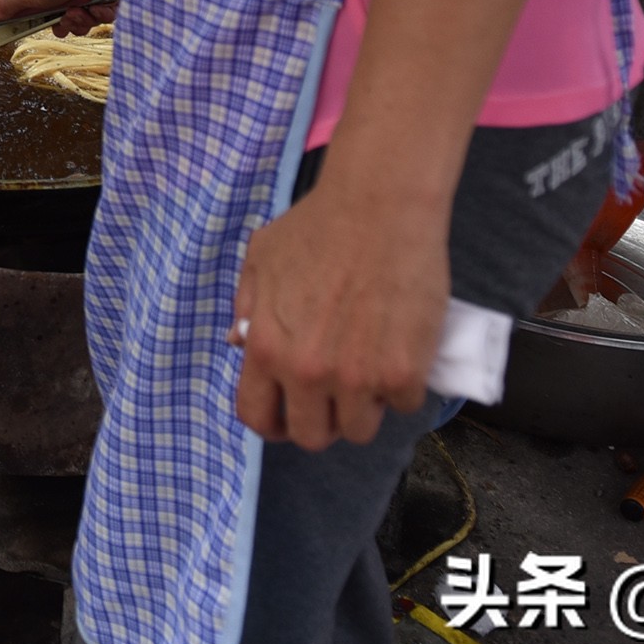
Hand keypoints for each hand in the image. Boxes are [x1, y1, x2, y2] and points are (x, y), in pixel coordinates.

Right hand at [0, 0, 119, 23]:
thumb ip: (9, 3)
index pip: (46, 10)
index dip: (48, 21)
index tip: (48, 24)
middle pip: (69, 18)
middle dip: (69, 23)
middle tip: (69, 14)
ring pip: (88, 19)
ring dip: (85, 18)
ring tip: (83, 6)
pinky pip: (107, 15)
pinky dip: (103, 12)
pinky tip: (101, 3)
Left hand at [230, 176, 448, 449]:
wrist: (380, 208)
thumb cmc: (318, 226)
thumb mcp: (261, 260)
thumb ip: (246, 307)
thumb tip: (239, 344)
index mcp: (265, 347)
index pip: (257, 416)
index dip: (273, 424)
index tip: (289, 417)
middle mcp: (306, 371)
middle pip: (312, 435)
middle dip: (323, 420)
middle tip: (337, 395)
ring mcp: (356, 378)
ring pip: (359, 429)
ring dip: (366, 407)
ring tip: (371, 371)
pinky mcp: (403, 373)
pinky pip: (403, 404)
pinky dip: (405, 386)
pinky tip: (403, 354)